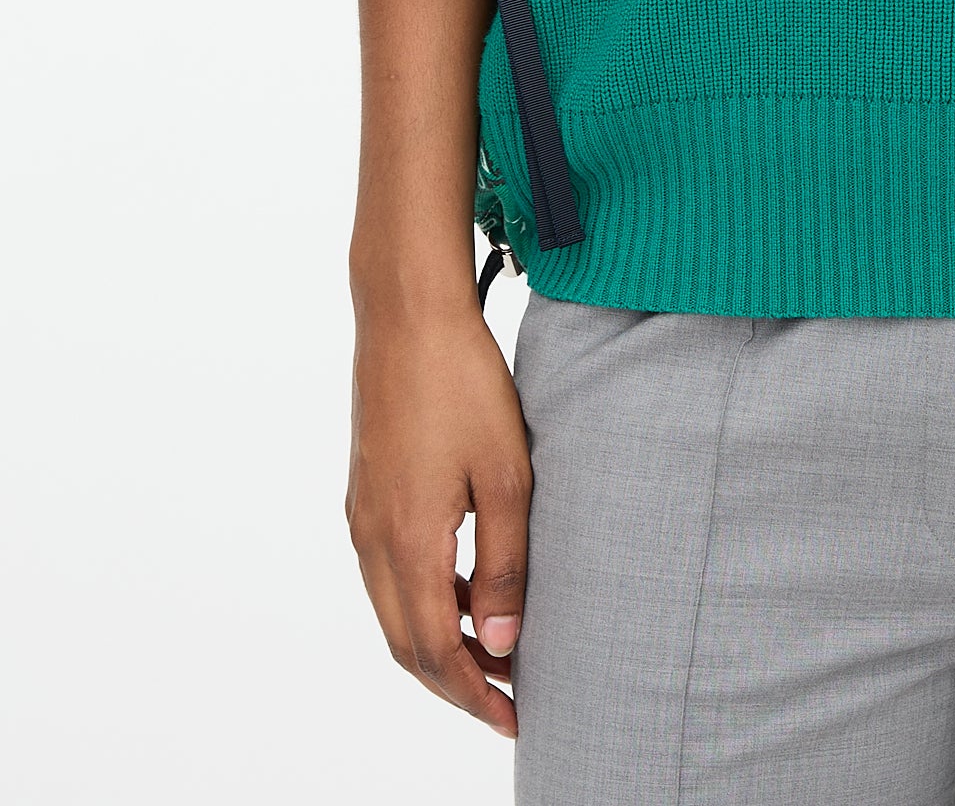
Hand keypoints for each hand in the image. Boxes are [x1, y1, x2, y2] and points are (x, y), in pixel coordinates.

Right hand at [346, 291, 531, 736]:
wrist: (407, 313)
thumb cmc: (463, 383)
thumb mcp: (504, 474)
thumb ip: (504, 563)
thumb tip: (501, 643)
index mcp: (408, 542)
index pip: (435, 652)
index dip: (473, 694)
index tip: (514, 717)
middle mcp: (373, 539)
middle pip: (406, 644)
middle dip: (455, 682)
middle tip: (507, 702)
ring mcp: (363, 515)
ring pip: (394, 611)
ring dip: (439, 643)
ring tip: (495, 653)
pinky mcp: (366, 492)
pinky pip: (390, 573)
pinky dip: (425, 600)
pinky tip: (466, 590)